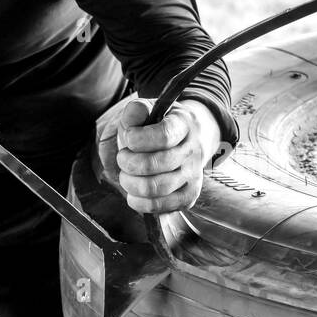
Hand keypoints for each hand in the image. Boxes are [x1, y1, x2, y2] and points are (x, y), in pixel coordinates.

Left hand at [103, 98, 220, 214]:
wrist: (190, 140)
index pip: (163, 136)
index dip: (137, 139)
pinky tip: (133, 192)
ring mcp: (193, 175)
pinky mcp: (189, 196)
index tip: (128, 138)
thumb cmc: (160, 126)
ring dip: (131, 183)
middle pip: (156, 164)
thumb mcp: (151, 110)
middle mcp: (193, 151)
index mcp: (184, 124)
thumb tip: (131, 122)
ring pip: (157, 188)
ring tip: (126, 175)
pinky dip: (139, 202)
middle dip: (128, 162)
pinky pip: (161, 206)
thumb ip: (136, 110)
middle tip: (122, 158)